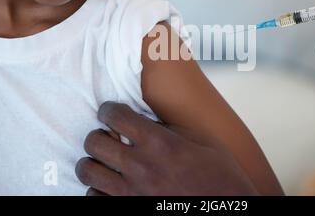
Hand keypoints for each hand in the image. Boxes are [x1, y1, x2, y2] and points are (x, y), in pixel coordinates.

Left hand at [75, 102, 258, 195]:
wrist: (227, 211)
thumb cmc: (221, 178)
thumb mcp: (203, 143)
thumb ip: (171, 130)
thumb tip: (148, 124)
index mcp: (160, 143)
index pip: (115, 116)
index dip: (108, 109)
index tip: (110, 112)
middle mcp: (141, 166)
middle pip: (94, 142)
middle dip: (97, 134)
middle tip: (107, 136)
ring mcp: (131, 193)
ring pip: (87, 171)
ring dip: (93, 162)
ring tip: (105, 162)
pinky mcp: (128, 210)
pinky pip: (93, 198)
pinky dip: (98, 190)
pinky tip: (111, 186)